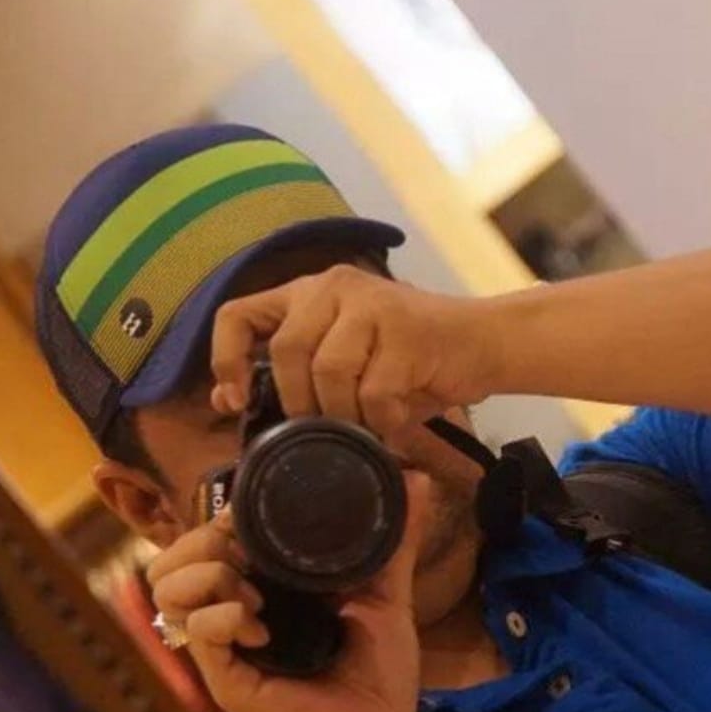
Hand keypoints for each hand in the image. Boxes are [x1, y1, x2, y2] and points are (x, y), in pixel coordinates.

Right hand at [147, 472, 431, 711]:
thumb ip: (395, 542)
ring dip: (208, 575)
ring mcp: (224, 645)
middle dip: (204, 541)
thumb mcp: (387, 597)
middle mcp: (235, 612)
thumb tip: (415, 479)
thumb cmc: (379, 674)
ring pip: (168, 587)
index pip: (211, 540)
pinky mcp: (224, 676)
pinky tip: (259, 626)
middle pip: (174, 557)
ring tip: (254, 596)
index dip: (223, 518)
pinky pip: (194, 629)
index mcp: (266, 589)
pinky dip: (222, 616)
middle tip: (247, 554)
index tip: (253, 515)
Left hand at [210, 264, 499, 434]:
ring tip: (371, 421)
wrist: (484, 344)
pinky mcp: (405, 331)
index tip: (237, 399)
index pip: (238, 314)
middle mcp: (335, 287)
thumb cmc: (411, 363)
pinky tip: (399, 418)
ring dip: (347, 414)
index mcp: (311, 292)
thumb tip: (235, 406)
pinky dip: (384, 420)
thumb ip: (297, 377)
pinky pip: (373, 393)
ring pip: (329, 373)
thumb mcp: (348, 362)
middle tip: (332, 424)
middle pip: (288, 352)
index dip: (227, 360)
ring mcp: (372, 304)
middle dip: (303, 403)